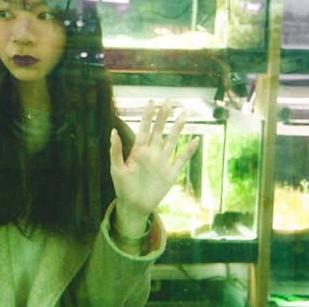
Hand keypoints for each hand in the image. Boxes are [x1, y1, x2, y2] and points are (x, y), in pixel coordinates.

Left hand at [110, 100, 198, 234]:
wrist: (134, 206)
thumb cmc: (122, 188)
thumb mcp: (116, 169)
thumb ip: (116, 151)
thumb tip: (113, 131)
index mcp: (138, 151)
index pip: (145, 129)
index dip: (148, 115)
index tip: (152, 102)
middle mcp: (152, 153)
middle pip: (160, 130)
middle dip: (164, 116)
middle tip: (169, 101)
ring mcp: (162, 162)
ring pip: (171, 141)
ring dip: (178, 128)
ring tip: (184, 114)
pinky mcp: (170, 174)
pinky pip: (181, 159)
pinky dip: (188, 150)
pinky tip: (195, 140)